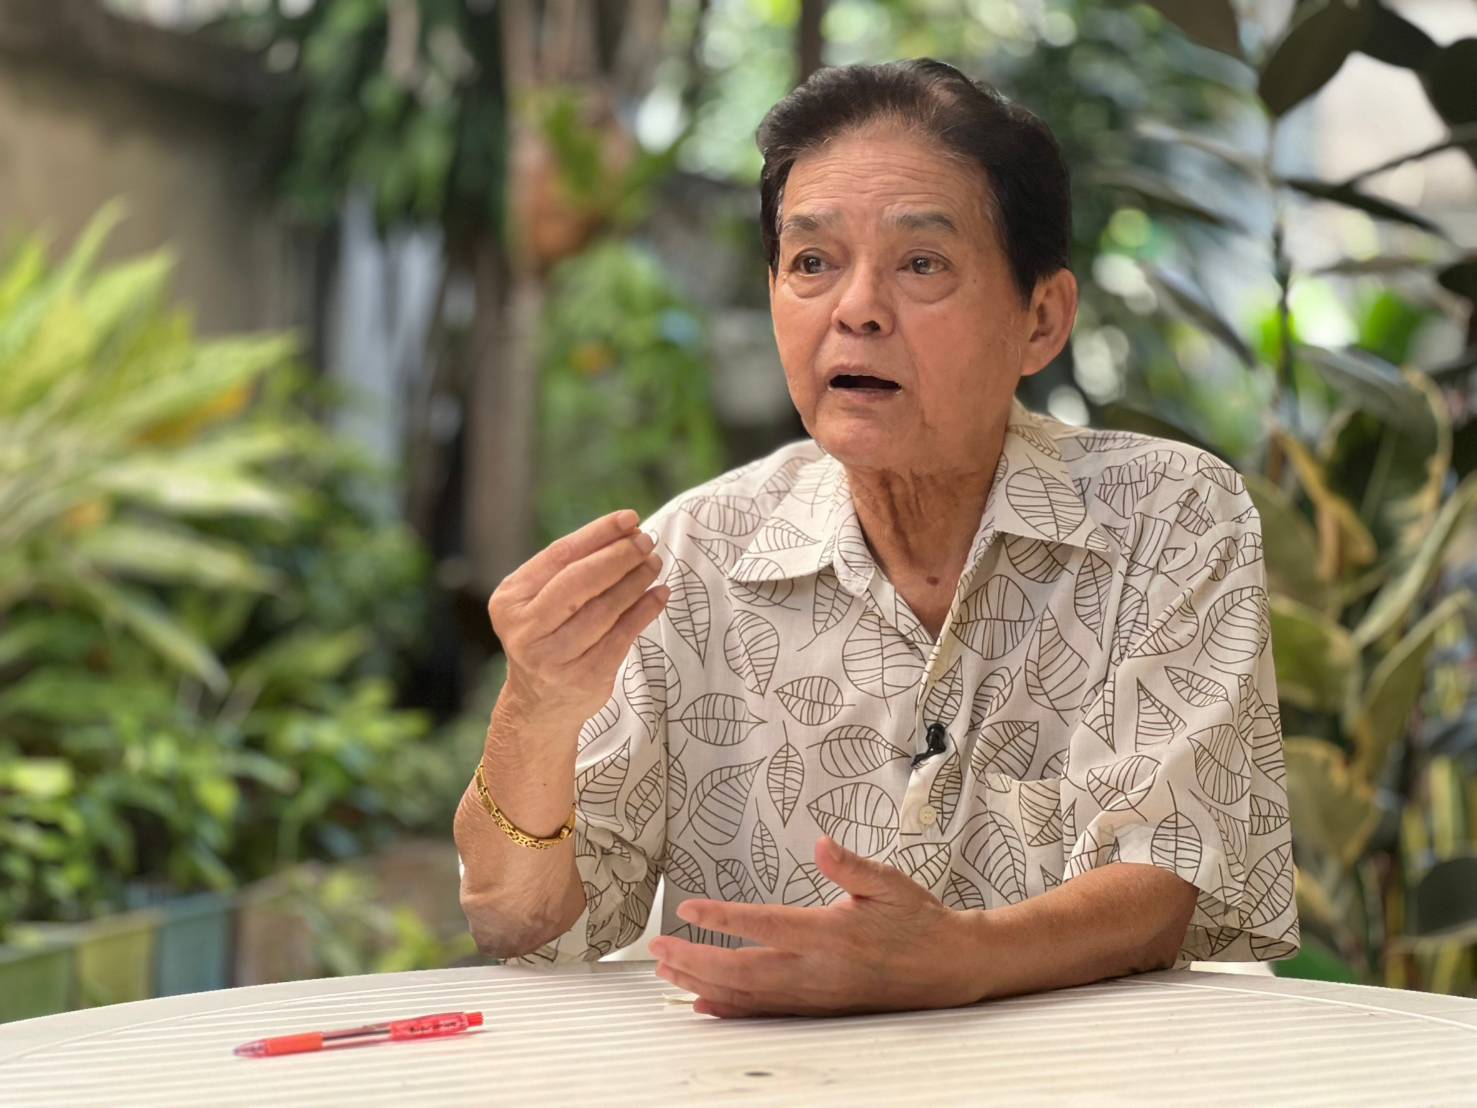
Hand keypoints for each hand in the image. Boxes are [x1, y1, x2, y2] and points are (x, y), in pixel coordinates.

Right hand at [488, 508, 667, 724]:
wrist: (539, 704)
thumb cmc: (547, 637)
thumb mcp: (540, 601)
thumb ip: (571, 569)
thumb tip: (626, 532)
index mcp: (510, 599)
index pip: (560, 555)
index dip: (598, 534)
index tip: (629, 519)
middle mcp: (526, 629)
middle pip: (580, 581)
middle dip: (619, 556)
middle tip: (646, 541)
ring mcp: (553, 657)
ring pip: (604, 609)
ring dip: (636, 581)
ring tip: (654, 563)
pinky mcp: (584, 677)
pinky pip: (622, 635)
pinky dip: (645, 611)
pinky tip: (660, 594)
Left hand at [648, 836, 987, 1017]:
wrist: (949, 968)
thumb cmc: (919, 921)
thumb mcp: (890, 883)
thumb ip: (851, 865)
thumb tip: (820, 843)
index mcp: (831, 935)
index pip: (765, 926)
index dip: (723, 919)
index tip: (687, 908)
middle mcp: (817, 971)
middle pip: (743, 970)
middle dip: (694, 959)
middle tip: (657, 948)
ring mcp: (815, 996)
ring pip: (747, 995)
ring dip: (702, 982)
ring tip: (666, 969)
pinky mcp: (818, 1010)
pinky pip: (765, 1014)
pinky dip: (730, 1010)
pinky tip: (704, 1003)